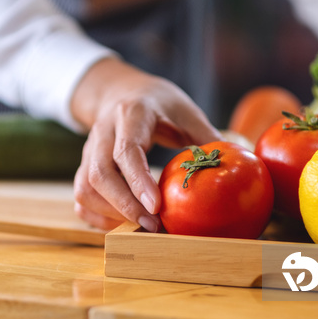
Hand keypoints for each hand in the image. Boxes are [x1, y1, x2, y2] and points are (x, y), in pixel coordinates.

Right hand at [70, 58, 221, 231]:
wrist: (119, 91)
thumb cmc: (157, 103)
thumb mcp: (184, 109)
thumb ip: (205, 135)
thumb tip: (236, 161)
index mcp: (131, 114)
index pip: (126, 150)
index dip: (138, 180)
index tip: (156, 206)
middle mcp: (103, 132)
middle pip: (99, 173)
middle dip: (124, 205)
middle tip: (152, 227)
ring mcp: (88, 150)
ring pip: (85, 187)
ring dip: (109, 213)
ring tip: (139, 227)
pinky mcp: (84, 166)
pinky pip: (81, 196)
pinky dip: (96, 215)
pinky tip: (120, 223)